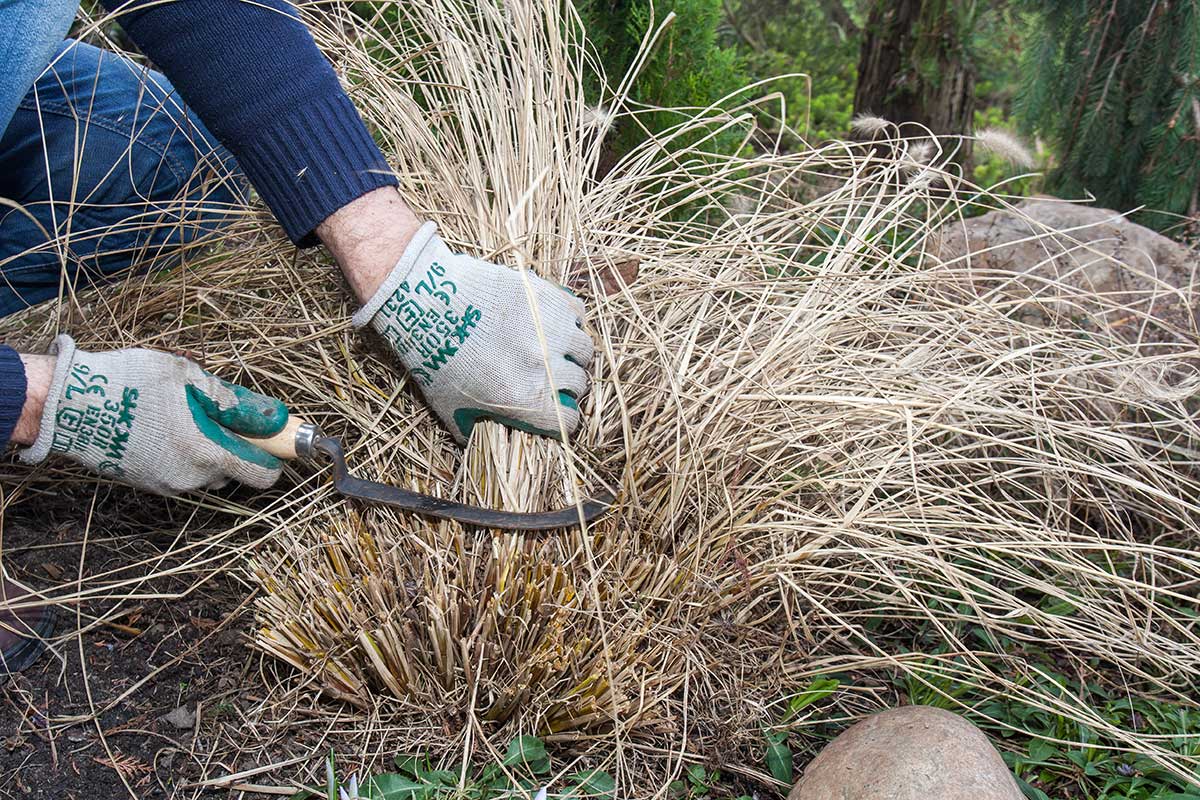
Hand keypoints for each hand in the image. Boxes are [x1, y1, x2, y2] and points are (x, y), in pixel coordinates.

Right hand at [19, 336, 287, 494]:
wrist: (67, 403)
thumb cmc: (129, 383)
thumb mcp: (188, 378)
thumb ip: (234, 402)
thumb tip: (273, 417)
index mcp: (206, 453)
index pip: (261, 474)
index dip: (273, 456)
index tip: (272, 438)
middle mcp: (189, 477)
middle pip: (233, 470)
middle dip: (234, 445)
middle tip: (216, 413)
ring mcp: (165, 484)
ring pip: (205, 472)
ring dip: (207, 450)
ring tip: (183, 415)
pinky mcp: (145, 483)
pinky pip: (180, 472)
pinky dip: (182, 454)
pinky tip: (162, 427)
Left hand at [352, 223, 593, 443]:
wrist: (429, 301)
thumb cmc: (433, 357)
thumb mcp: (448, 406)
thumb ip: (471, 428)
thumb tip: (481, 440)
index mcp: (526, 400)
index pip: (567, 422)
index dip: (562, 420)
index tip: (556, 412)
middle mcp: (546, 368)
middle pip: (579, 384)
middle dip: (568, 386)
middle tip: (553, 379)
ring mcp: (552, 331)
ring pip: (585, 350)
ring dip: (574, 354)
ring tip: (557, 349)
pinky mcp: (550, 299)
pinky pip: (578, 314)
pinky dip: (572, 321)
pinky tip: (555, 323)